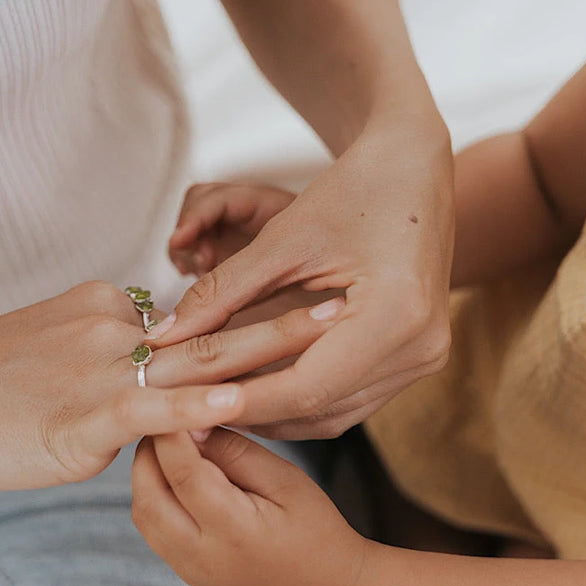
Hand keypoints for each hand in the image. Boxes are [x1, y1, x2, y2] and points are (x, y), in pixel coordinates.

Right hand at [0, 281, 344, 491]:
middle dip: (282, 311)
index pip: (192, 315)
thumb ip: (99, 361)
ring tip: (329, 328)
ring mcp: (97, 369)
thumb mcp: (45, 356)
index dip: (253, 313)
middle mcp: (110, 327)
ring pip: (195, 359)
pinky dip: (197, 410)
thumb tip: (135, 386)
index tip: (306, 298)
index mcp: (104, 308)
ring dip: (267, 346)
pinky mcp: (78, 417)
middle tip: (343, 291)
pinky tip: (241, 406)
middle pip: (211, 323)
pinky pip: (148, 410)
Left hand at [131, 427, 368, 585]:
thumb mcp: (286, 478)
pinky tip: (174, 475)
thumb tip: (191, 425)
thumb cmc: (317, 527)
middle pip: (149, 496)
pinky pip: (153, 531)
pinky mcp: (187, 575)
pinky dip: (153, 497)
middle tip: (164, 418)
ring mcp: (191, 572)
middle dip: (148, 452)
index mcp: (235, 532)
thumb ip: (235, 452)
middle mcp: (203, 557)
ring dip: (146, 475)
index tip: (170, 401)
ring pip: (143, 515)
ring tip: (169, 444)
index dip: (169, 434)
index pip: (183, 474)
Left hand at [147, 122, 454, 438]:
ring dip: (270, 414)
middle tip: (187, 413)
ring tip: (210, 404)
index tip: (185, 405)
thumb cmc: (354, 189)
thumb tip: (163, 337)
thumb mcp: (282, 240)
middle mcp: (419, 348)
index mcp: (395, 314)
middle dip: (247, 412)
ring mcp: (423, 359)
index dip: (239, 401)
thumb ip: (221, 293)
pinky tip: (253, 391)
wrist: (415, 169)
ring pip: (332, 416)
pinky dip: (297, 401)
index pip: (304, 386)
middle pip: (317, 409)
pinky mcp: (414, 360)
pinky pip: (347, 401)